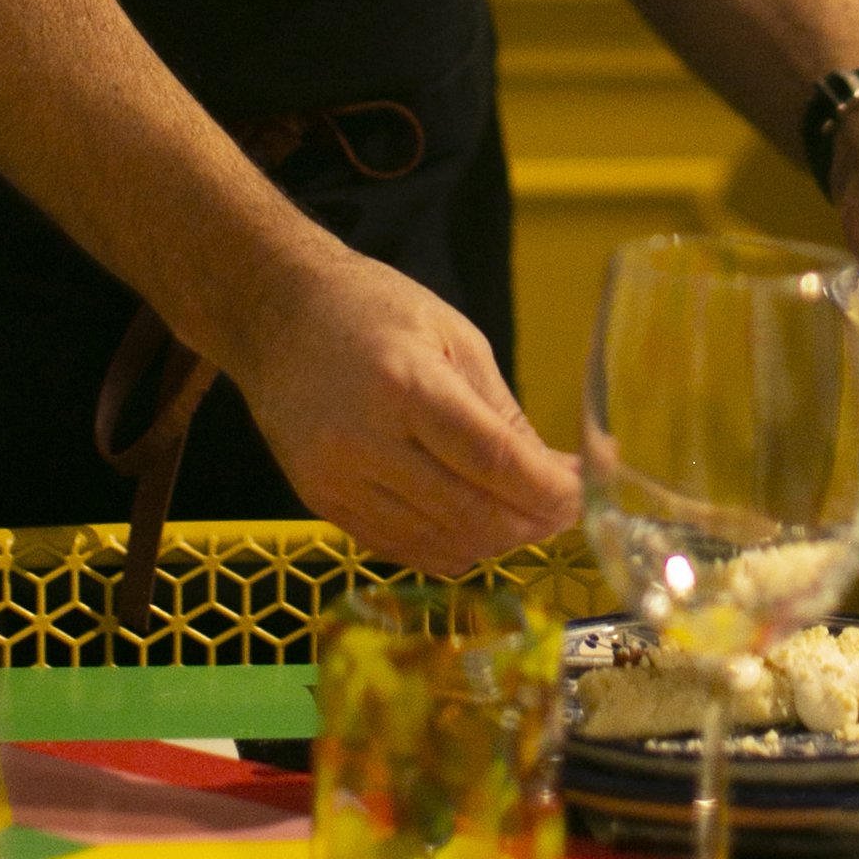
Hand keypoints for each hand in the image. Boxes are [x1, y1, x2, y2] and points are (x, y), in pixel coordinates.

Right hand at [231, 245, 582, 574]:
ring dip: (494, 541)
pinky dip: (449, 548)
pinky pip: (400, 549)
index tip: (583, 495)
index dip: (548, 491)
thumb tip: (560, 474)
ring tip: (523, 517)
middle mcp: (365, 441)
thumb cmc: (373, 309)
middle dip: (530, 522)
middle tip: (562, 510)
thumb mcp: (453, 337)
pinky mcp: (320, 504)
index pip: (492, 461)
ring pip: (438, 544)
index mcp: (405, 384)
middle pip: (469, 513)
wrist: (275, 313)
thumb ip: (503, 412)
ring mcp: (336, 480)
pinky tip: (475, 528)